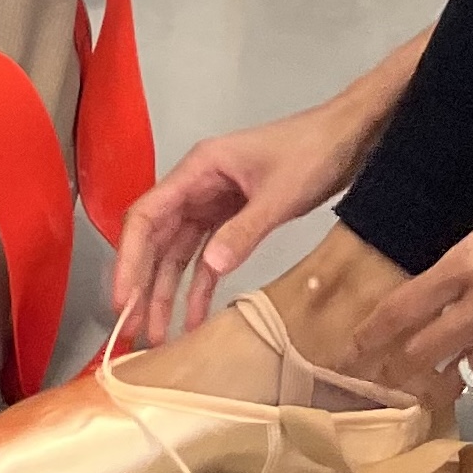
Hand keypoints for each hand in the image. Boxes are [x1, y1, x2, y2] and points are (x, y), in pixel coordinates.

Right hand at [111, 96, 377, 346]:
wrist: (350, 136)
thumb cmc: (313, 150)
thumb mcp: (280, 193)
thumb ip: (245, 230)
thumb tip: (211, 267)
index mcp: (199, 169)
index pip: (146, 216)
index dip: (129, 259)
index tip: (123, 300)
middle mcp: (198, 186)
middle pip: (156, 239)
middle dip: (143, 285)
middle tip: (135, 331)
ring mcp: (214, 202)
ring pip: (178, 253)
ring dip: (167, 292)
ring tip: (159, 336)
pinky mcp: (233, 217)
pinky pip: (207, 256)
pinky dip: (200, 286)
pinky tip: (195, 318)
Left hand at [351, 170, 472, 398]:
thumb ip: (469, 264)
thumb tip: (442, 292)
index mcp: (470, 260)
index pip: (404, 308)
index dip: (374, 334)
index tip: (355, 348)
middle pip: (423, 350)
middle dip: (400, 367)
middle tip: (384, 378)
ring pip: (463, 373)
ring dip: (453, 372)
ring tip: (444, 373)